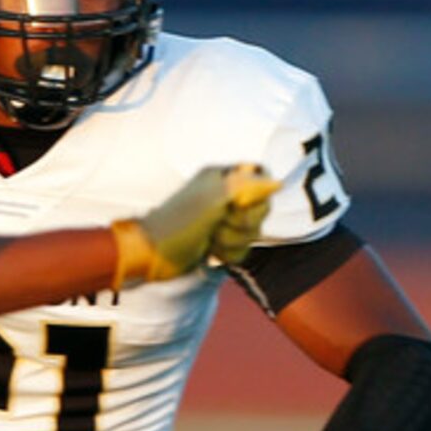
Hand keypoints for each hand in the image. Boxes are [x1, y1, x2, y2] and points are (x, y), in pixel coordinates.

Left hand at [110, 163, 280, 288]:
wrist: (153, 254)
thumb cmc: (178, 223)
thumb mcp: (213, 200)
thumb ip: (246, 187)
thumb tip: (277, 182)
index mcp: (222, 177)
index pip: (260, 176)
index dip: (258, 194)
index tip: (240, 204)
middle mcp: (226, 195)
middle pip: (262, 208)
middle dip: (244, 223)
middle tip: (220, 223)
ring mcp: (224, 219)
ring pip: (254, 231)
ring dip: (234, 240)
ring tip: (211, 239)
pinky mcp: (223, 240)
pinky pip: (245, 248)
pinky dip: (230, 253)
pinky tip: (212, 251)